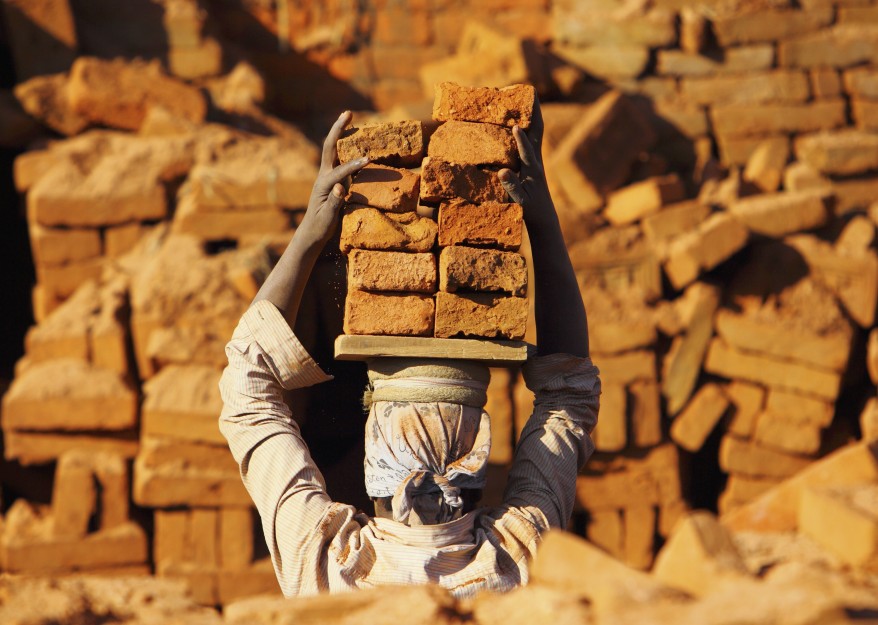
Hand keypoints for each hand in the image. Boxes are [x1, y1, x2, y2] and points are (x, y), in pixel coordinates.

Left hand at [298, 111, 368, 247]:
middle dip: (338, 129)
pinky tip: (356, 140)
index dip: (353, 165)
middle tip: (348, 112)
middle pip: (329, 146)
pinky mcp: (333, 178)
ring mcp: (327, 175)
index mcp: (323, 185)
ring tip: (350, 118)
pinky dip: (347, 145)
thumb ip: (334, 202)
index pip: (339, 172)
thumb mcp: (327, 218)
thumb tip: (340, 187)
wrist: (311, 232)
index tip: (369, 159)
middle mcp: (323, 175)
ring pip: (334, 149)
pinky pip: (340, 157)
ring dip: (341, 132)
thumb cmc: (320, 227)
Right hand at [497, 102, 554, 227]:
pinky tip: (518, 116)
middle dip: (534, 111)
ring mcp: (536, 158)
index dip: (521, 139)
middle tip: (529, 91)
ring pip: (536, 130)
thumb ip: (512, 186)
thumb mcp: (520, 201)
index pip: (527, 151)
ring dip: (532, 113)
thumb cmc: (531, 209)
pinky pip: (531, 137)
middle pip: (538, 130)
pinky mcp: (533, 160)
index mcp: (532, 170)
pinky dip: (526, 124)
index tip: (516, 126)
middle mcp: (536, 160)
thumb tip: (503, 172)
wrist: (544, 215)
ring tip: (524, 96)